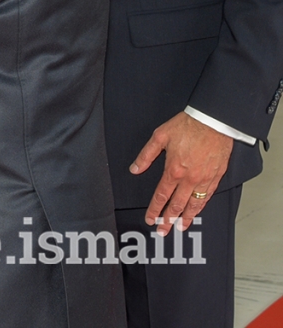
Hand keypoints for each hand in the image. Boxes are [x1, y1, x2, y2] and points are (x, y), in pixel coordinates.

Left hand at [130, 111, 233, 233]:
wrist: (213, 121)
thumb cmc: (188, 126)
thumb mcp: (159, 136)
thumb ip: (146, 155)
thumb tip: (135, 169)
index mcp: (173, 170)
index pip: (161, 196)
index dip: (155, 210)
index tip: (150, 219)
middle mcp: (189, 178)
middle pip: (177, 205)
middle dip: (169, 220)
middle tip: (163, 231)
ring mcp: (205, 179)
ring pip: (195, 204)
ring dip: (187, 218)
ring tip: (181, 227)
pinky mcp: (217, 176)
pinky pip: (208, 195)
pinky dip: (202, 206)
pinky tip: (198, 210)